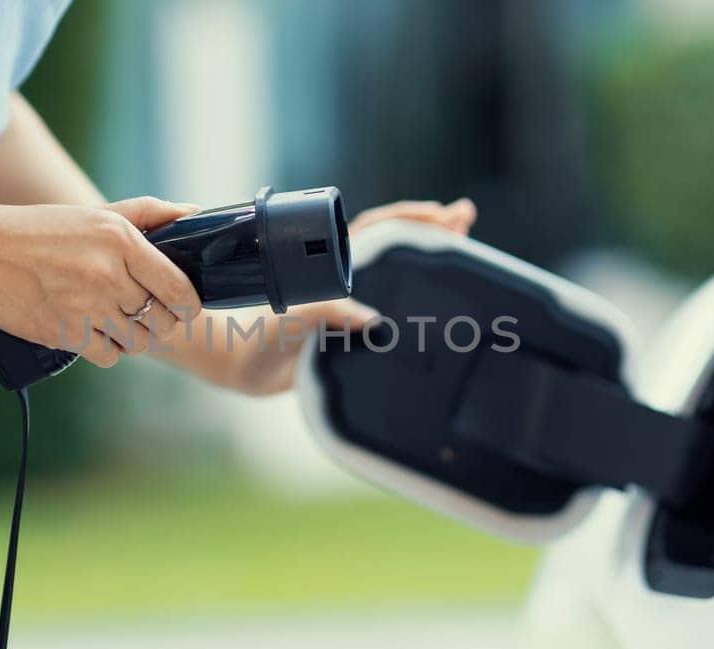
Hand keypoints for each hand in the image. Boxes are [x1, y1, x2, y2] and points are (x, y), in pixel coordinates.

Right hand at [0, 196, 201, 367]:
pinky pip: (108, 356)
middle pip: (162, 320)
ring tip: (119, 320)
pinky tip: (95, 331)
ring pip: (138, 342)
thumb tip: (195, 215)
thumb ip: (150, 213)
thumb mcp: (97, 213)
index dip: (189, 303)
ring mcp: (84, 308)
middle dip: (162, 319)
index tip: (184, 304)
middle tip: (149, 311)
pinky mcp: (62, 334)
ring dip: (135, 335)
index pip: (179, 288)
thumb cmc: (40, 230)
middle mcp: (107, 275)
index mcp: (120, 241)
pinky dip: (107, 349)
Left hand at [210, 197, 477, 394]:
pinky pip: (395, 310)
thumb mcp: (290, 321)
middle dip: (431, 227)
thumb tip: (372, 319)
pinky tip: (449, 299)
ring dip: (431, 257)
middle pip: (395, 245)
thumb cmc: (258, 338)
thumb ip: (325, 314)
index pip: (373, 230)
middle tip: (465, 216)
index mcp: (328, 264)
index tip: (435, 213)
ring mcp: (353, 303)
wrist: (245, 371)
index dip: (405, 219)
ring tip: (467, 238)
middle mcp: (344, 279)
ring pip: (399, 274)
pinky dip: (422, 301)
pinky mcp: (357, 331)